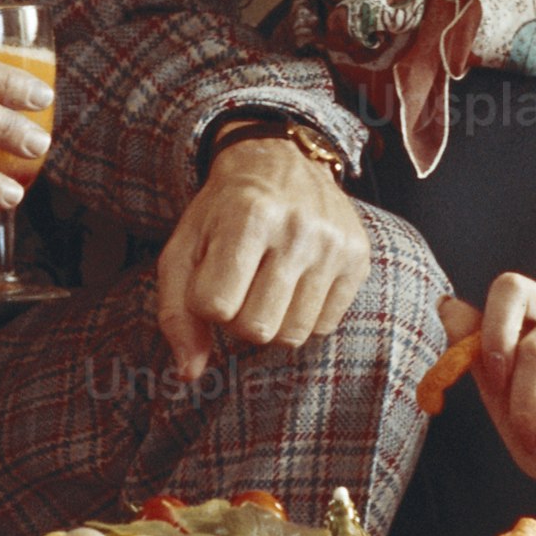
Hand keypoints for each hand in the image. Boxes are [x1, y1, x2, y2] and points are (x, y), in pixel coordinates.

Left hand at [151, 133, 372, 382]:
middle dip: (237, 319)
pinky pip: (324, 326)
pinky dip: (301, 316)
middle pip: (257, 329)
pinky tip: (294, 283)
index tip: (210, 276)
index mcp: (249, 215)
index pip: (216, 306)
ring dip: (270, 322)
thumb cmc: (222, 212)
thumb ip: (177, 312)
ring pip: (293, 335)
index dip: (206, 301)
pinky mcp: (359, 258)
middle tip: (239, 285)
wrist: (281, 161)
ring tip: (265, 286)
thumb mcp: (185, 247)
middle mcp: (298, 229)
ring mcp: (334, 245)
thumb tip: (190, 374)